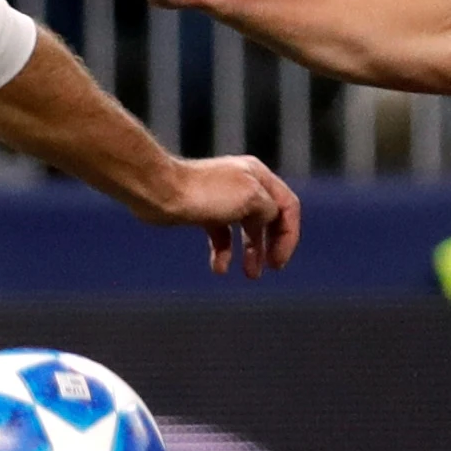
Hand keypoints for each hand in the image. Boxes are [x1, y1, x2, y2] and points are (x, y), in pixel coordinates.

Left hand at [146, 153, 303, 277]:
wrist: (160, 192)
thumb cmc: (205, 193)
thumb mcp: (251, 198)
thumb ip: (270, 209)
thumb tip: (268, 220)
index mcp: (258, 176)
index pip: (288, 206)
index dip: (289, 235)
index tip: (280, 261)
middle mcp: (243, 184)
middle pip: (269, 218)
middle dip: (272, 245)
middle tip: (272, 268)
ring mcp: (222, 198)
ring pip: (245, 229)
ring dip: (251, 252)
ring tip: (251, 275)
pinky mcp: (203, 211)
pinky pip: (221, 235)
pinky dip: (224, 251)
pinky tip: (220, 268)